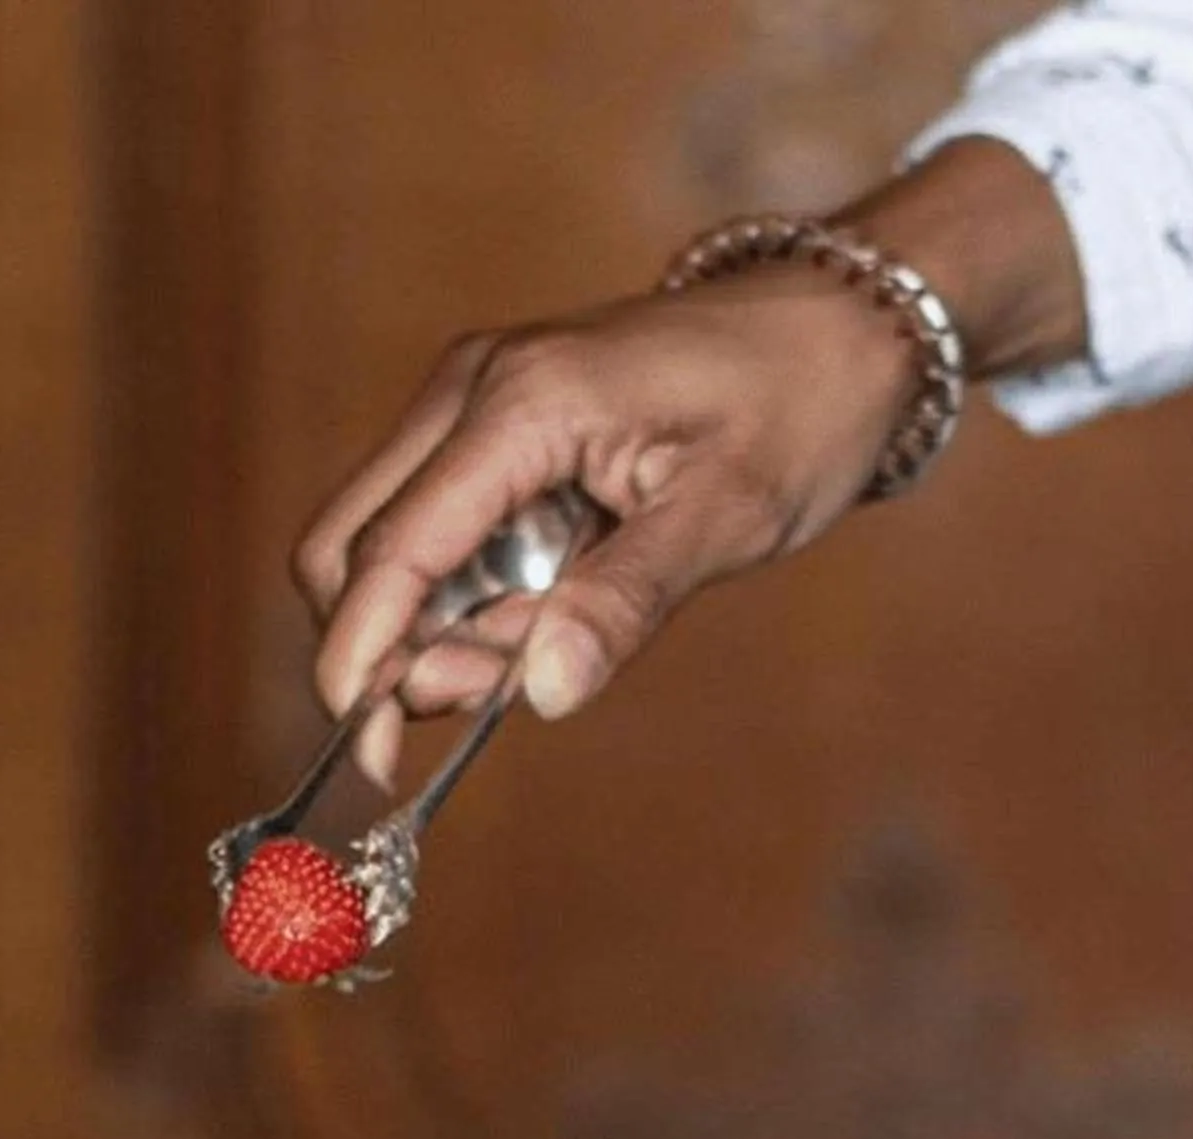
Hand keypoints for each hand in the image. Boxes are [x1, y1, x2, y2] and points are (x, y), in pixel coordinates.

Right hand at [291, 137, 1087, 781]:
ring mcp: (478, 404)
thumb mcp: (729, 514)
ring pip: (390, 548)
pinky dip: (470, 598)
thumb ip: (625, 601)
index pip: (390, 551)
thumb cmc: (800, 406)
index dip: (360, 662)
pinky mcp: (497, 429)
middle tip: (485, 705)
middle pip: (350, 547)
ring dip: (437, 629)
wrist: (842, 325)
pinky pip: (442, 532)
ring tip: (549, 647)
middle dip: (387, 649)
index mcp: (522, 404)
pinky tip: (550, 613)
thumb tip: (544, 691)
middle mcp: (474, 392)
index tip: (366, 758)